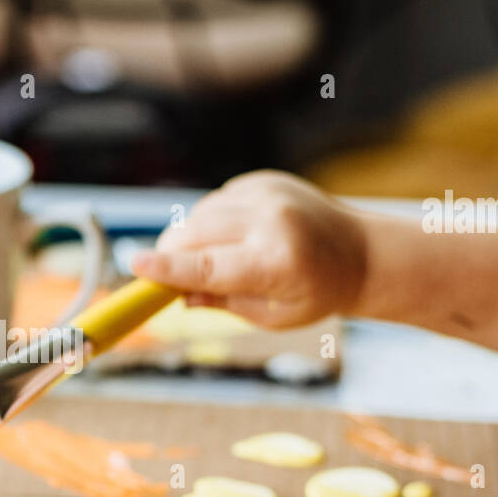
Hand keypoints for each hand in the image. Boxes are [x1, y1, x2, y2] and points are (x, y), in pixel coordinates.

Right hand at [131, 171, 367, 328]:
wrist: (361, 252)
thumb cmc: (316, 292)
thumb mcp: (272, 316)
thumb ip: (222, 302)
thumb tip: (177, 294)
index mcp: (278, 262)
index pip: (210, 266)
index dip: (169, 267)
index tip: (136, 265)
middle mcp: (272, 220)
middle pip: (196, 234)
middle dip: (171, 253)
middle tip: (162, 276)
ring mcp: (268, 193)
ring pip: (200, 214)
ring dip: (191, 238)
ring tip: (216, 260)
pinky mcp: (262, 180)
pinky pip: (216, 201)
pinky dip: (211, 222)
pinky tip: (234, 237)